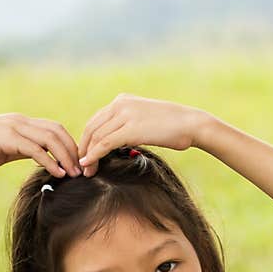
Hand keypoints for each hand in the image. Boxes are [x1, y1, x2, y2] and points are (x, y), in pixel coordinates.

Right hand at [0, 113, 82, 176]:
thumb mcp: (6, 149)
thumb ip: (23, 150)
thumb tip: (40, 159)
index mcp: (22, 122)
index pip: (54, 128)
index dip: (68, 144)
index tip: (75, 162)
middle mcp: (22, 121)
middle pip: (57, 131)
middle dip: (72, 150)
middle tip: (81, 169)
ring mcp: (16, 127)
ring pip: (50, 139)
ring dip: (65, 156)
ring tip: (73, 173)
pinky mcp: (9, 138)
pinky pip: (36, 150)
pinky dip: (50, 161)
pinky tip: (57, 173)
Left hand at [77, 93, 208, 176]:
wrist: (192, 124)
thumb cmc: (173, 127)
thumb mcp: (145, 121)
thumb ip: (129, 126)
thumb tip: (118, 142)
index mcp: (122, 100)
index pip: (96, 120)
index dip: (87, 140)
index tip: (86, 156)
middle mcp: (120, 104)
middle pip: (91, 127)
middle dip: (84, 148)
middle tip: (81, 166)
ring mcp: (125, 114)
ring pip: (96, 136)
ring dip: (87, 155)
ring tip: (86, 171)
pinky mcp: (130, 129)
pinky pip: (104, 143)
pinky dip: (94, 155)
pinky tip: (89, 165)